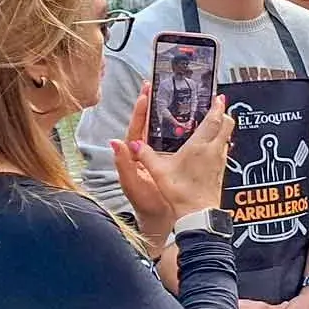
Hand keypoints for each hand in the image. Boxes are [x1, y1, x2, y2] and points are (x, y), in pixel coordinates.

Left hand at [111, 84, 177, 239]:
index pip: (137, 127)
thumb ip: (124, 165)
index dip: (141, 109)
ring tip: (175, 96)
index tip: (146, 92)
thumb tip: (115, 142)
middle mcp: (146, 154)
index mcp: (135, 156)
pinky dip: (183, 129)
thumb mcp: (134, 186)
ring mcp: (160, 157)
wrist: (164, 223)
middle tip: (158, 85)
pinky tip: (192, 121)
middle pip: (150, 124)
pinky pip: (176, 141)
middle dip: (154, 104)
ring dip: (169, 114)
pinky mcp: (172, 162)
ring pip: (164, 131)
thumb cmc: (148, 206)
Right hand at [111, 88, 233, 239]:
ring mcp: (220, 161)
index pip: (214, 120)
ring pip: (227, 138)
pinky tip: (210, 147)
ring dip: (222, 129)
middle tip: (218, 107)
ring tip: (213, 124)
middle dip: (224, 114)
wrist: (198, 213)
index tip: (219, 97)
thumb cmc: (181, 192)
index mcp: (200, 146)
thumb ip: (145, 155)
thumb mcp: (158, 171)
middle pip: (227, 125)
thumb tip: (132, 144)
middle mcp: (214, 151)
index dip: (218, 107)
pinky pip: (224, 150)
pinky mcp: (221, 171)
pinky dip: (220, 143)